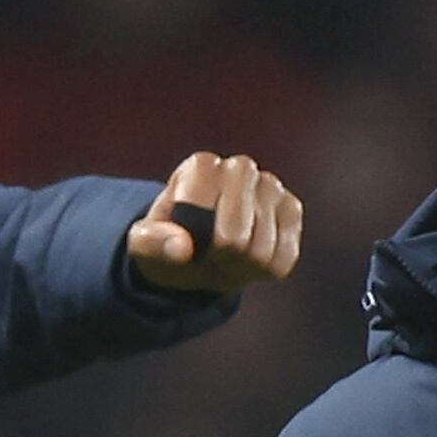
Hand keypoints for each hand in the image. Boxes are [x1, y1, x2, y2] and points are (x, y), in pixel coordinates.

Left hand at [128, 151, 303, 293]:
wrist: (200, 249)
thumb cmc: (169, 242)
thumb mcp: (145, 246)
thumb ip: (153, 243)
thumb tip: (181, 247)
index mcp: (200, 166)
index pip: (201, 212)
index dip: (191, 242)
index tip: (183, 248)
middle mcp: (240, 167)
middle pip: (236, 235)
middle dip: (218, 260)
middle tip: (209, 259)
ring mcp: (270, 186)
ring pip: (262, 249)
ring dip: (242, 268)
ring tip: (227, 260)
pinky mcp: (291, 208)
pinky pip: (285, 255)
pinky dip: (265, 270)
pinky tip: (250, 260)